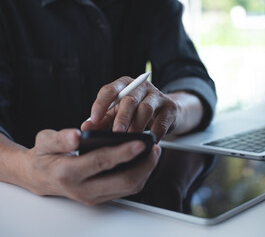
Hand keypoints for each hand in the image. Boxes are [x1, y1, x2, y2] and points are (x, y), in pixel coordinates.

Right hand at [22, 129, 160, 204]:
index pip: (102, 162)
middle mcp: (82, 189)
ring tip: (153, 152)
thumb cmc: (44, 157)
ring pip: (128, 188)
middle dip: (144, 165)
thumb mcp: (44, 141)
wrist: (39, 177)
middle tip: (154, 147)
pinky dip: (139, 175)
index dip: (124, 152)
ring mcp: (93, 197)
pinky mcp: (100, 198)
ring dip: (145, 170)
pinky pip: (125, 189)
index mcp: (68, 173)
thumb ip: (60, 138)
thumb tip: (76, 135)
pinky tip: (144, 161)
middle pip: (123, 181)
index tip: (141, 143)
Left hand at [81, 76, 203, 140]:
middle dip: (122, 117)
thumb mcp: (117, 115)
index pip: (110, 89)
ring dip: (137, 125)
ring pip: (146, 108)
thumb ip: (101, 122)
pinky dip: (154, 133)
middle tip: (116, 132)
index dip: (101, 103)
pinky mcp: (170, 108)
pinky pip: (162, 122)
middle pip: (130, 99)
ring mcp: (157, 96)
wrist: (165, 113)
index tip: (94, 119)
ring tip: (131, 139)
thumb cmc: (135, 114)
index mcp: (124, 85)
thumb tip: (85, 129)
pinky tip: (148, 143)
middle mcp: (141, 87)